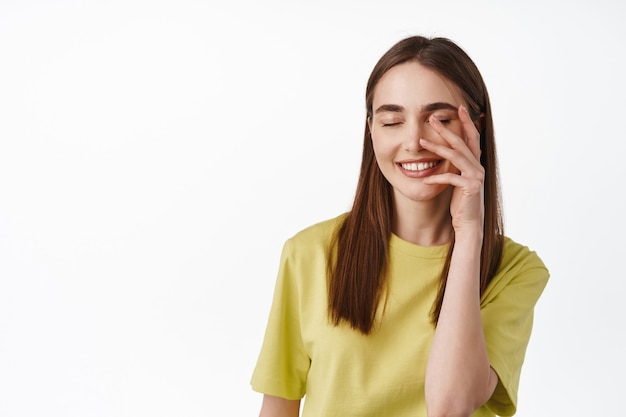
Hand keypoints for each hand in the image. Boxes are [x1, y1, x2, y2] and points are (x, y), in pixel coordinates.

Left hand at [419, 105, 484, 233]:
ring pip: (455, 156)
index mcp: (475, 162)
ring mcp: (475, 176)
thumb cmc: (461, 200)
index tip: (459, 107)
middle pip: (461, 142)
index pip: (472, 136)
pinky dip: (436, 177)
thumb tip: (446, 151)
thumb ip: (456, 165)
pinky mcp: (470, 187)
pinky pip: (450, 178)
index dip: (466, 122)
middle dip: (446, 128)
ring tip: (421, 141)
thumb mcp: (459, 178)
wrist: (469, 221)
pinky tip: (424, 179)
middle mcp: (478, 166)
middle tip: (432, 118)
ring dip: (437, 148)